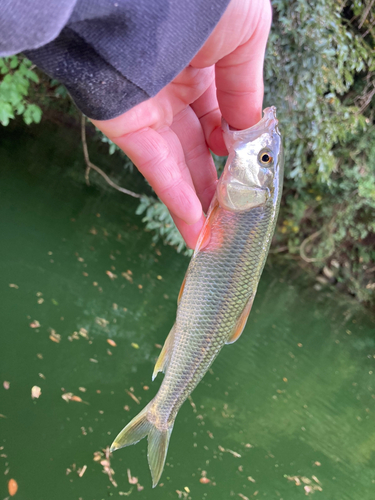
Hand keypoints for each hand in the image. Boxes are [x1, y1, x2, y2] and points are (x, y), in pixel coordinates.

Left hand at [92, 0, 271, 248]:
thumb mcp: (247, 35)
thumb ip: (247, 87)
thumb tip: (249, 129)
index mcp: (202, 65)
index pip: (220, 115)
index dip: (235, 145)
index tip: (250, 168)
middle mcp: (173, 90)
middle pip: (197, 147)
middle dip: (215, 181)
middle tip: (231, 214)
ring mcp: (149, 109)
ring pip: (177, 164)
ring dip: (196, 201)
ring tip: (214, 235)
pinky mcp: (127, 126)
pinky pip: (155, 167)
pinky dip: (176, 198)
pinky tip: (196, 226)